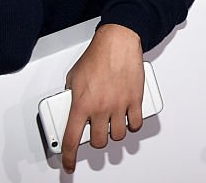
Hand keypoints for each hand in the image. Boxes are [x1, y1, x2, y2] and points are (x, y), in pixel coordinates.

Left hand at [61, 24, 144, 172]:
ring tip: (112, 125)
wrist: (118, 42)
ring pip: (118, 135)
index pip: (71, 140)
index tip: (69, 163)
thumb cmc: (97, 55)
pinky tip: (129, 120)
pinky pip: (136, 123)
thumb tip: (71, 103)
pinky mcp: (135, 99)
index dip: (69, 157)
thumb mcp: (74, 77)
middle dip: (96, 141)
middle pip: (98, 141)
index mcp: (81, 104)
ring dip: (114, 133)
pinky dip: (133, 125)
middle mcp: (100, 108)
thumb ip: (72, 95)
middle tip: (96, 134)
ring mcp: (119, 105)